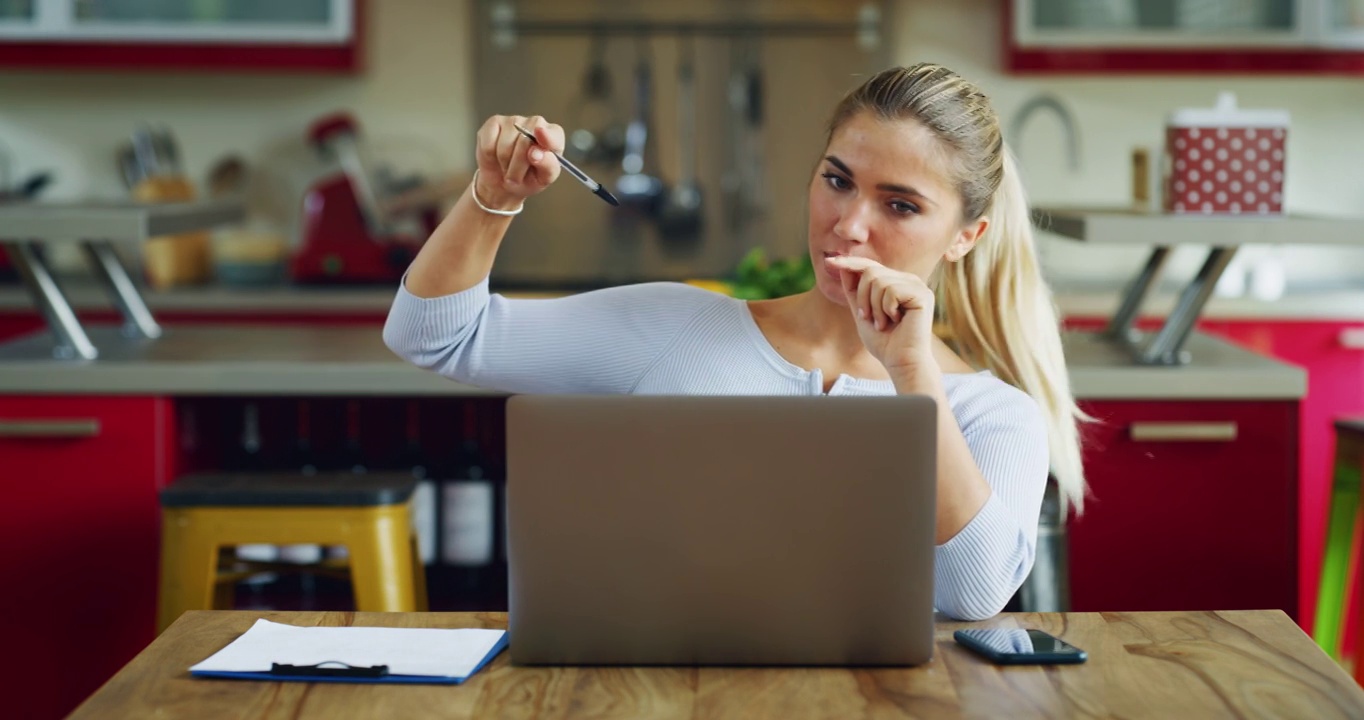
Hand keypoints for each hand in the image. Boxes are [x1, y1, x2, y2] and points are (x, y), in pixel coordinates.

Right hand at [474, 115, 564, 210]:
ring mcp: (514, 120)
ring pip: (505, 145)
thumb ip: (547, 166)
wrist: (503, 182)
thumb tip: (537, 153)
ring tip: (507, 168)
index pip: (553, 134)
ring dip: (504, 164)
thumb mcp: (543, 178)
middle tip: (516, 177)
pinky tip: (495, 157)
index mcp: (554, 136)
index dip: (547, 137)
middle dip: (518, 166)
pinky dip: (490, 157)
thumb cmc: (528, 178)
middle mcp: (536, 123)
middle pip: (525, 141)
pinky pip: (489, 144)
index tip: (539, 138)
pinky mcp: (494, 123)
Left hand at [823, 255, 936, 373]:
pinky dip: (885, 309)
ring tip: (883, 323)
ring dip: (874, 307)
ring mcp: (917, 285)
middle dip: (862, 297)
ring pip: (879, 281)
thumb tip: (842, 266)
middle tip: (868, 318)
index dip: (850, 263)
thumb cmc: (884, 342)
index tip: (829, 261)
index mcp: (896, 282)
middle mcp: (908, 280)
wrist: (901, 362)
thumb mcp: (862, 312)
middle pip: (871, 271)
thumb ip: (854, 291)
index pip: (870, 266)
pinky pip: (891, 290)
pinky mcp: (922, 294)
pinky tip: (896, 321)